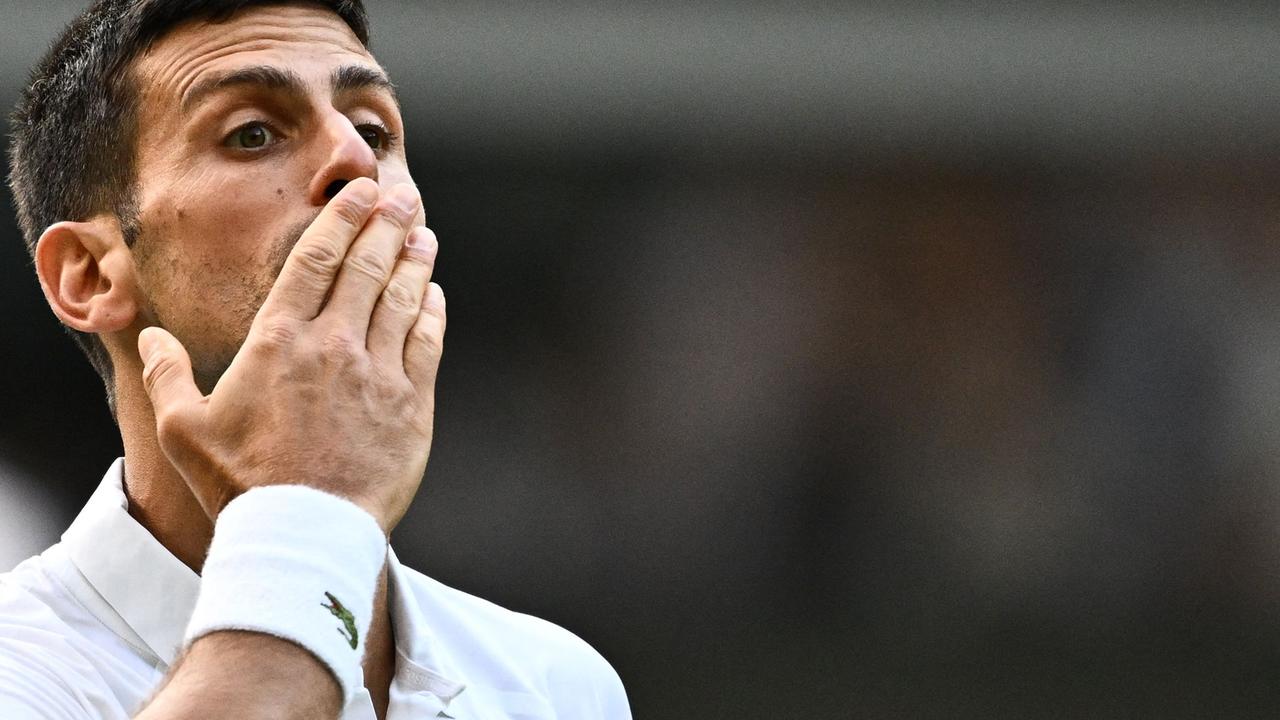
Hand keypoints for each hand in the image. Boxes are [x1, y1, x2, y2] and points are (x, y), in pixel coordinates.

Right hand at [137, 178, 445, 532]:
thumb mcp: (184, 429)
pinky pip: (427, 344)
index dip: (342, 219)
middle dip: (387, 224)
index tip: (361, 193)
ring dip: (414, 260)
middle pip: (366, 267)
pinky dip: (431, 313)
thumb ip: (167, 374)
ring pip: (402, 299)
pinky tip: (433, 294)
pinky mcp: (412, 406)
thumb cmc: (240, 485)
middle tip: (403, 196)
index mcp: (279, 341)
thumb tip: (150, 337)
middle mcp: (334, 346)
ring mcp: (378, 374)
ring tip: (424, 234)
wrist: (303, 534)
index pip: (316, 260)